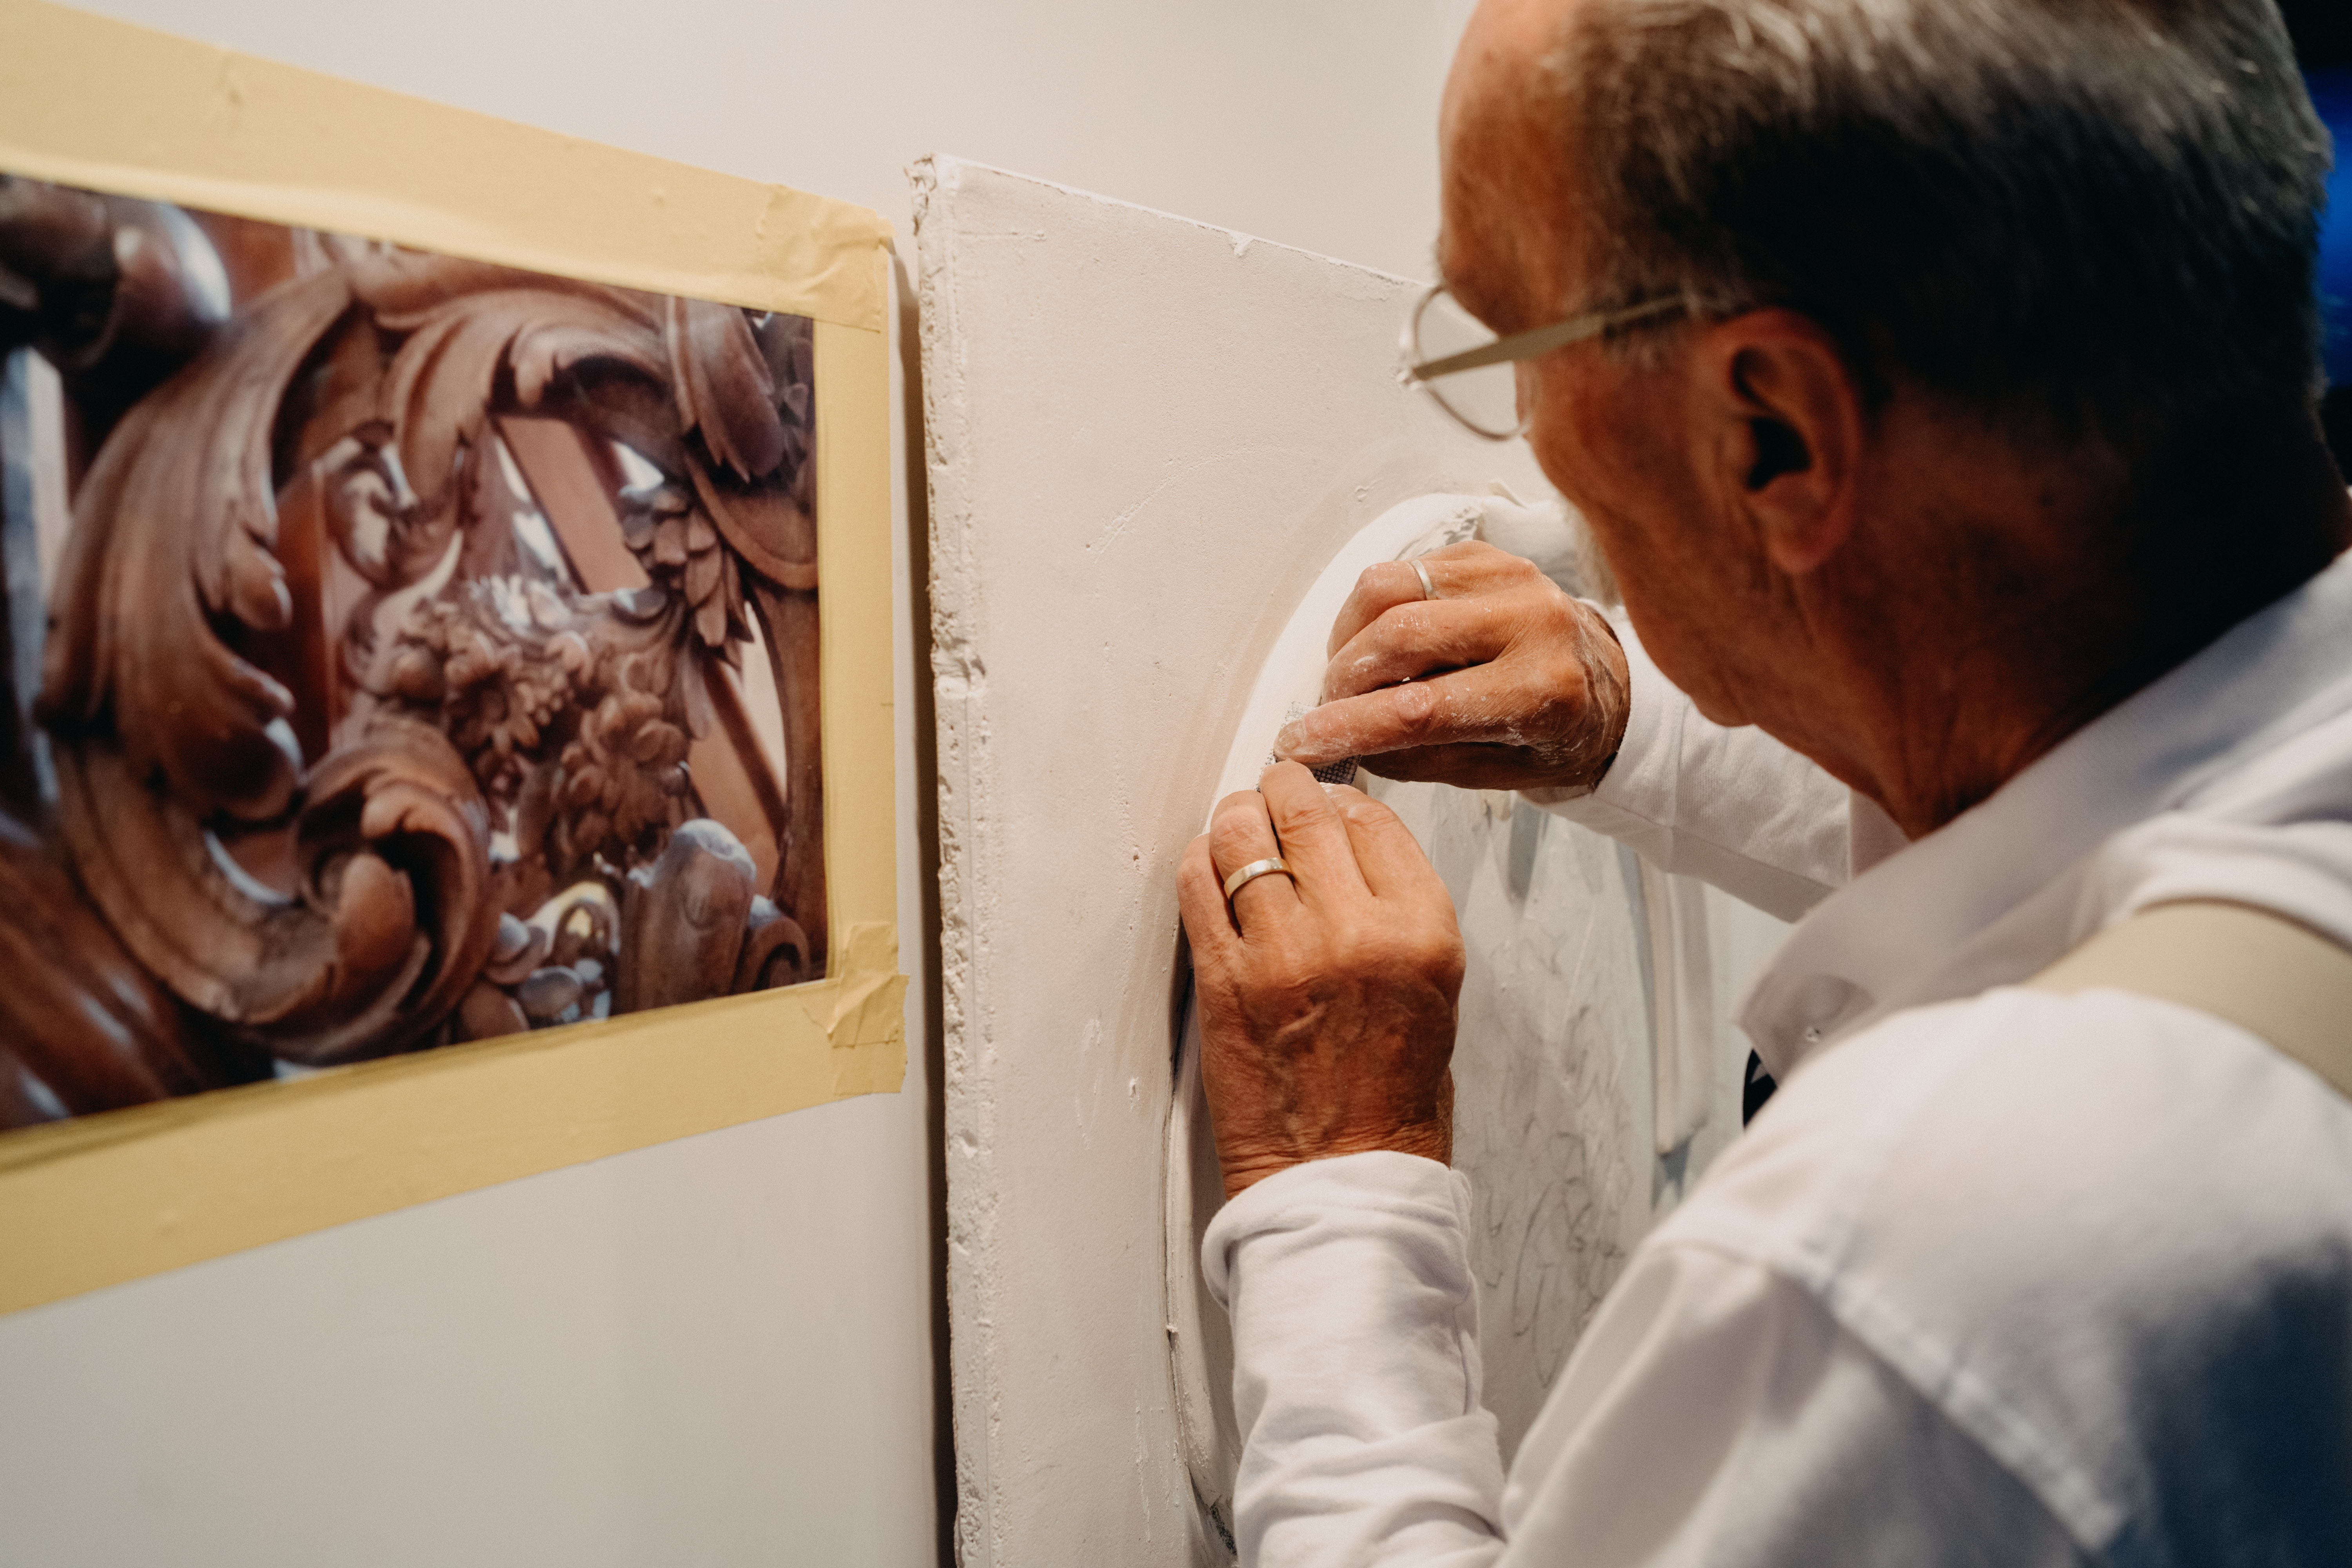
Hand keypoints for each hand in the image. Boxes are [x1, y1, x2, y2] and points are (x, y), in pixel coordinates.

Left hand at [1177, 762, 1463, 1198]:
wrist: (1344, 1176)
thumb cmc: (1391, 1094)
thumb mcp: (1433, 989)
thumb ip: (1394, 911)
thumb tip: (1346, 844)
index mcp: (1420, 933)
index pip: (1373, 822)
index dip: (1341, 803)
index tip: (1326, 804)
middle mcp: (1355, 933)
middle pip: (1305, 812)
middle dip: (1284, 790)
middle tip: (1274, 790)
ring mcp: (1284, 955)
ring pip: (1241, 835)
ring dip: (1235, 818)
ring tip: (1237, 822)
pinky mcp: (1224, 981)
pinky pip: (1196, 887)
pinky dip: (1197, 863)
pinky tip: (1207, 866)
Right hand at [1272, 540, 1630, 791]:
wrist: (1606, 688)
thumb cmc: (1553, 736)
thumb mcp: (1492, 774)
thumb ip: (1415, 757)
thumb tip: (1338, 740)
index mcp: (1543, 691)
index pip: (1422, 708)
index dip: (1348, 726)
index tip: (1301, 743)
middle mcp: (1532, 620)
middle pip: (1398, 635)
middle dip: (1343, 679)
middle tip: (1325, 710)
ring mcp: (1509, 576)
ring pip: (1388, 587)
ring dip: (1348, 637)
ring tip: (1350, 675)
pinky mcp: (1485, 553)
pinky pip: (1401, 569)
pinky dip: (1371, 610)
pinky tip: (1378, 643)